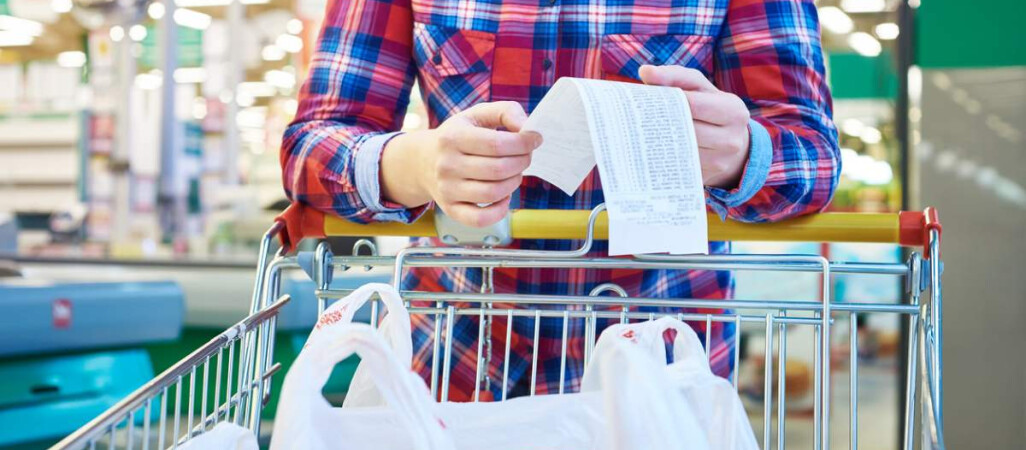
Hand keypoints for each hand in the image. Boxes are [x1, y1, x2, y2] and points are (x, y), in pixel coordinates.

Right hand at [382, 101, 542, 226]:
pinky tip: (504, 196)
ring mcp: (447, 190)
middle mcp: (447, 165)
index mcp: (453, 138)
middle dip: (522, 162)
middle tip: (526, 156)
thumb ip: (505, 111)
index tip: (535, 139)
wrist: (423, 161)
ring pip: (493, 193)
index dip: (524, 143)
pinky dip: (500, 210)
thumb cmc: (459, 136)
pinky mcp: (451, 210)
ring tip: (516, 172)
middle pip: (499, 169)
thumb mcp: (476, 115)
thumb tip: (527, 127)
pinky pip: (480, 219)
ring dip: (515, 182)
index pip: (497, 144)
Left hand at [639, 65, 750, 188]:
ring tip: (639, 131)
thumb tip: (645, 71)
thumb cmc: (710, 108)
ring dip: (658, 141)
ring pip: (680, 150)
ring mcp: (720, 162)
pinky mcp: (705, 178)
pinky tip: (649, 148)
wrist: (731, 144)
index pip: (694, 104)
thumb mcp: (700, 89)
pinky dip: (662, 158)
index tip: (646, 98)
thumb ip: (675, 76)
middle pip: (686, 130)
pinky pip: (677, 167)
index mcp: (733, 111)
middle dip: (661, 122)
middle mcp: (731, 139)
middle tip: (636, 117)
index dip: (668, 101)